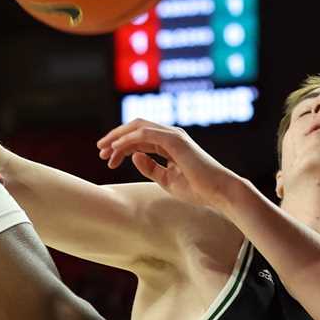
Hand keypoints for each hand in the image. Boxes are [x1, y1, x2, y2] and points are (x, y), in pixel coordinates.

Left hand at [96, 119, 237, 211]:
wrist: (219, 192)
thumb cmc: (197, 189)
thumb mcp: (167, 180)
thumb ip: (150, 168)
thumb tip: (134, 156)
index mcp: (169, 144)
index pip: (140, 138)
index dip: (121, 146)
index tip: (107, 158)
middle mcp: (171, 136)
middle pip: (136, 128)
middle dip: (115, 137)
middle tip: (100, 150)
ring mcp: (173, 135)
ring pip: (138, 127)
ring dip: (118, 137)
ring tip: (104, 150)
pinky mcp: (174, 140)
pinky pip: (145, 134)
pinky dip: (128, 139)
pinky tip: (116, 149)